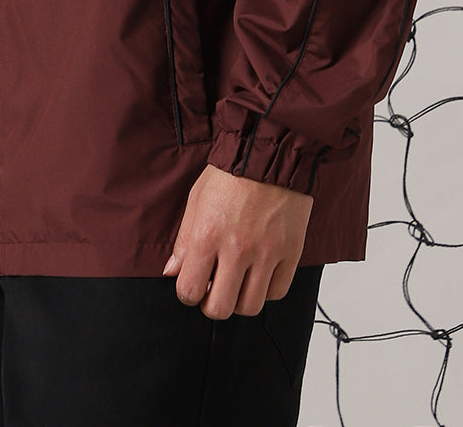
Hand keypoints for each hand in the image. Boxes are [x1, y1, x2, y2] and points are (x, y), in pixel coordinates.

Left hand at [162, 163, 312, 319]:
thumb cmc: (231, 173)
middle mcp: (236, 249)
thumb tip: (172, 271)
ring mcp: (266, 253)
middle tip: (214, 290)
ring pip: (250, 307)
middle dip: (211, 304)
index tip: (193, 286)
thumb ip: (183, 240)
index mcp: (207, 235)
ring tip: (237, 283)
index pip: (189, 291)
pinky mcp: (290, 252)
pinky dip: (266, 290)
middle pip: (219, 308)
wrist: (270, 154)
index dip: (187, 294)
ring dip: (239, 300)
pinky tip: (259, 275)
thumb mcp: (196, 199)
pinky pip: (277, 292)